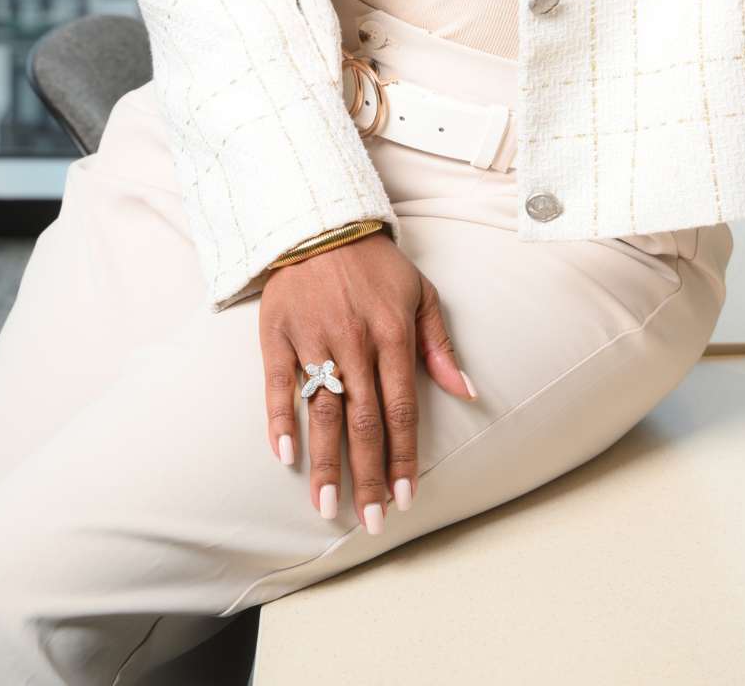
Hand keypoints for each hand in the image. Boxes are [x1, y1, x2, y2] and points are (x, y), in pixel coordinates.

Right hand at [259, 231, 474, 531]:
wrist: (321, 223)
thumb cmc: (377, 266)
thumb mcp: (421, 295)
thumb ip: (440, 346)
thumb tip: (467, 391)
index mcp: (392, 334)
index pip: (401, 410)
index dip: (405, 457)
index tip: (407, 498)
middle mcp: (354, 341)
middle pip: (364, 422)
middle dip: (369, 476)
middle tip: (372, 521)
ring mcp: (313, 338)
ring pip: (323, 412)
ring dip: (326, 463)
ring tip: (328, 507)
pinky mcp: (277, 334)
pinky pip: (278, 384)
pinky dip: (280, 420)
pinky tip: (285, 457)